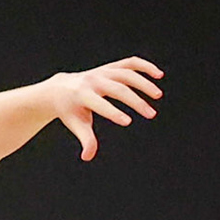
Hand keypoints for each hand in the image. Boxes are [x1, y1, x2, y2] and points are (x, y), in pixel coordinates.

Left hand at [48, 56, 163, 160]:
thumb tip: (87, 157)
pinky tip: (158, 75)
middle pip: (118, 89)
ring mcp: (103, 71)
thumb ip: (85, 139)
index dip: (113, 113)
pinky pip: (130, 63)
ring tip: (158, 96)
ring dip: (144, 83)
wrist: (61, 88)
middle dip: (135, 101)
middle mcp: (93, 80)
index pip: (100, 104)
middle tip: (151, 115)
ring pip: (127, 74)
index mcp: (82, 95)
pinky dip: (145, 66)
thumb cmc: (70, 111)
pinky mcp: (111, 67)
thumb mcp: (76, 125)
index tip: (128, 122)